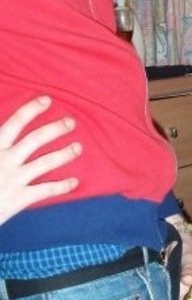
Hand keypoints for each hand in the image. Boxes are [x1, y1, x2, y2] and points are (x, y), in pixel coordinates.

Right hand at [0, 96, 80, 224]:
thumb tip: (3, 131)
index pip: (15, 122)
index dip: (32, 109)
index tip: (46, 100)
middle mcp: (5, 160)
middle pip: (36, 139)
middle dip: (55, 129)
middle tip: (71, 122)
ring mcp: (13, 179)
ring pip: (45, 162)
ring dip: (64, 154)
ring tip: (78, 148)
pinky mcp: (18, 199)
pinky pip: (45, 190)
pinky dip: (61, 186)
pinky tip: (74, 182)